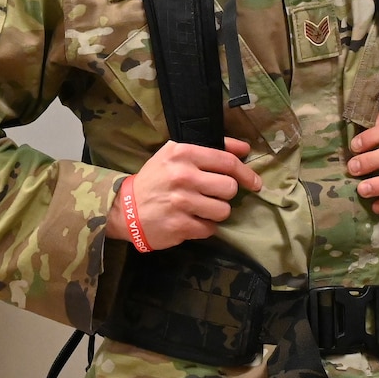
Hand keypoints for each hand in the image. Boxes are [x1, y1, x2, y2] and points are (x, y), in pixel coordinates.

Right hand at [110, 138, 262, 249]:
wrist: (124, 209)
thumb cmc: (156, 180)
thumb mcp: (176, 155)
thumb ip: (212, 149)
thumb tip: (245, 148)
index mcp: (183, 154)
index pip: (227, 161)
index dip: (246, 173)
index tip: (254, 182)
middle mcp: (183, 176)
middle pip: (230, 187)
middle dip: (225, 194)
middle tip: (213, 195)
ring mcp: (181, 202)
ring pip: (224, 210)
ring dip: (216, 212)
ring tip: (200, 209)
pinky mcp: (180, 226)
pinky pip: (210, 229)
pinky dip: (204, 227)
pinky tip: (190, 220)